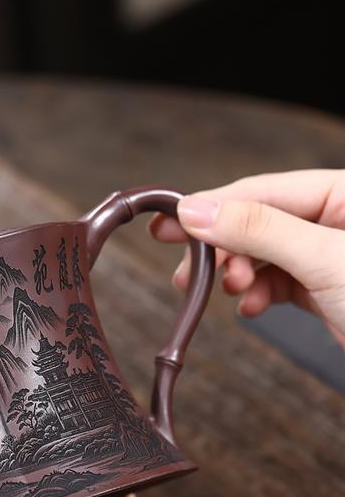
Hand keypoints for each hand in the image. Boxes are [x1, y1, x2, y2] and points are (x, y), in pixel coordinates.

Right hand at [149, 169, 344, 345]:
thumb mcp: (323, 259)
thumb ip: (258, 230)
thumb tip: (197, 209)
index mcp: (344, 191)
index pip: (262, 189)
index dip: (212, 206)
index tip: (170, 223)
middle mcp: (336, 217)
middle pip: (258, 221)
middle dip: (222, 247)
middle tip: (182, 269)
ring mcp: (330, 254)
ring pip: (265, 255)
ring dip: (238, 275)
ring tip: (227, 292)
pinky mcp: (328, 288)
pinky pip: (279, 282)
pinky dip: (258, 295)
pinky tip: (250, 307)